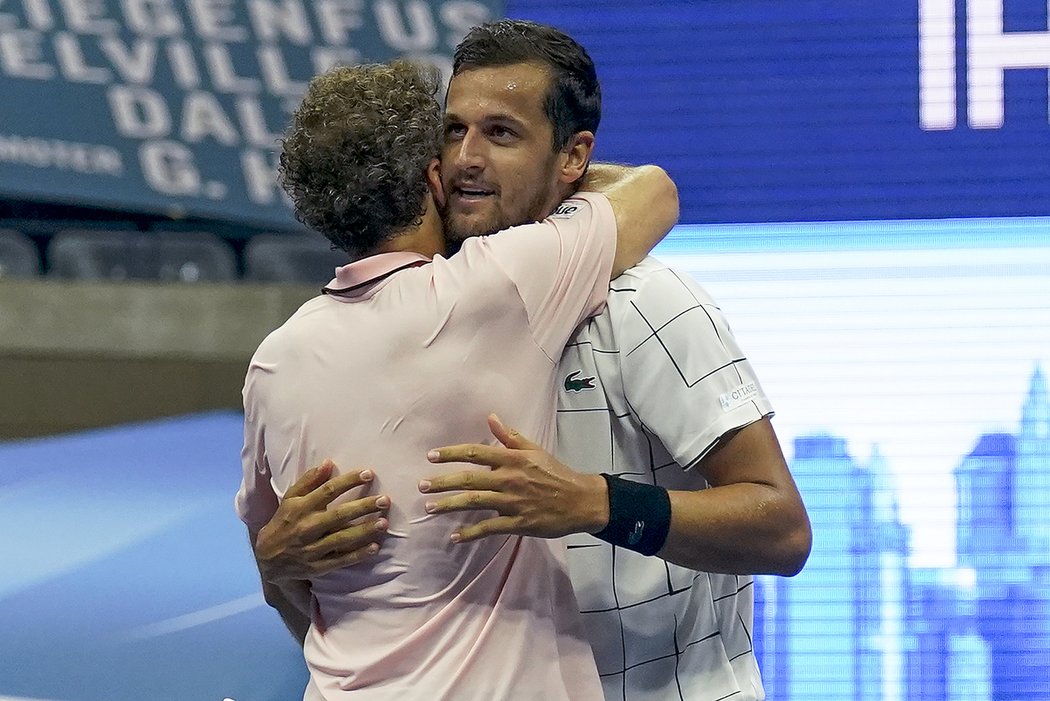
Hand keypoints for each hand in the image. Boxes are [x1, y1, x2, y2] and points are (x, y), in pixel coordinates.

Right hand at [254, 460, 389, 582]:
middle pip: (339, 515)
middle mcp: (307, 527)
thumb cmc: (284, 522)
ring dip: (364, 531)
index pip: (328, 491)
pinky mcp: (318, 566)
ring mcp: (312, 549)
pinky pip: (340, 560)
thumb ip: (309, 480)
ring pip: (342, 539)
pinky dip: (358, 555)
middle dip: (363, 507)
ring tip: (384, 523)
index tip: (369, 473)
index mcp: (301, 508)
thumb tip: (328, 463)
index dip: (349, 481)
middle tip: (384, 500)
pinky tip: (374, 547)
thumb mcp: (290, 498)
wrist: (267, 558)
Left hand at [419, 414, 608, 542]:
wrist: (581, 500)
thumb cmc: (556, 473)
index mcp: (512, 459)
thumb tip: (490, 417)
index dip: (451, 454)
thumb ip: (510, 436)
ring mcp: (513, 502)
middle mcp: (509, 479)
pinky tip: (455, 536)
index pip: (475, 453)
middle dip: (442, 482)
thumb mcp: (534, 450)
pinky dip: (471, 533)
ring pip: (474, 503)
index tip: (431, 457)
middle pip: (468, 479)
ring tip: (429, 507)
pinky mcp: (518, 523)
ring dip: (449, 505)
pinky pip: (489, 528)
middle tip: (421, 485)